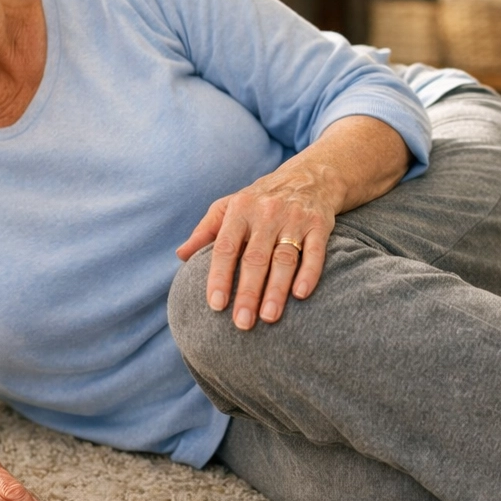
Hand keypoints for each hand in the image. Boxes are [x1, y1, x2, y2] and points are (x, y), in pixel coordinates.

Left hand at [175, 158, 341, 330]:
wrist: (309, 176)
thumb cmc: (261, 199)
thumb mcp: (229, 206)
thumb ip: (205, 231)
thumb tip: (181, 255)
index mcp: (240, 211)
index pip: (225, 247)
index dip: (219, 276)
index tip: (215, 305)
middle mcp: (266, 213)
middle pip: (255, 258)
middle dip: (248, 292)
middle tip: (242, 323)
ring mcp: (294, 219)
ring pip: (284, 259)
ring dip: (276, 290)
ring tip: (269, 317)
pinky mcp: (319, 224)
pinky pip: (315, 252)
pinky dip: (309, 273)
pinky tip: (301, 294)